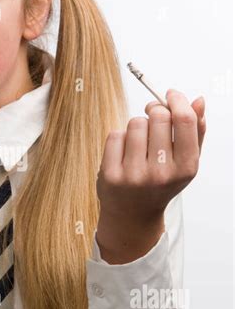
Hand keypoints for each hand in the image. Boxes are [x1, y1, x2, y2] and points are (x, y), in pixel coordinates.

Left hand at [96, 90, 205, 221]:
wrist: (133, 213)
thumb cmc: (162, 181)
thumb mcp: (185, 162)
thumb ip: (196, 132)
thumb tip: (198, 101)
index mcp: (185, 168)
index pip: (184, 121)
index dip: (178, 100)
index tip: (171, 94)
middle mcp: (160, 173)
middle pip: (159, 116)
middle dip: (156, 111)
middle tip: (154, 116)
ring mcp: (134, 175)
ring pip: (135, 123)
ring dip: (137, 126)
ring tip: (140, 142)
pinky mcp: (111, 175)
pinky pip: (115, 135)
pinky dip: (120, 138)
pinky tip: (125, 153)